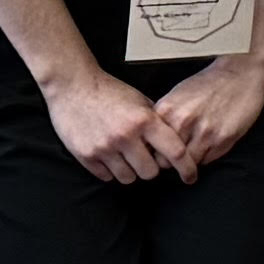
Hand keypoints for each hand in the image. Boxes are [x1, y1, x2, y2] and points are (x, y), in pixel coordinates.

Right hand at [42, 66, 175, 182]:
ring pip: (128, 178)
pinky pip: (106, 177)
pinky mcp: (86, 155)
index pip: (175, 152)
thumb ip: (157, 121)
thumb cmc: (109, 91)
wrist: (72, 85)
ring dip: (130, 171)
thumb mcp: (139, 100)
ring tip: (125, 156)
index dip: (187, 168)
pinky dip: (110, 171)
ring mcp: (104, 147)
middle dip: (151, 168)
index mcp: (144, 120)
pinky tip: (109, 156)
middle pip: (150, 172)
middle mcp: (125, 136)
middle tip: (145, 158)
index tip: (191, 176)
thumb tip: (177, 141)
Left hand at [147, 52, 263, 173]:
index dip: (155, 152)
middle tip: (178, 157)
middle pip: (165, 161)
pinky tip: (210, 144)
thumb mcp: (177, 96)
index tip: (161, 153)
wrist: (240, 73)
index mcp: (166, 110)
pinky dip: (206, 157)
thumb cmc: (208, 84)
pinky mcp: (222, 139)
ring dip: (189, 163)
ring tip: (194, 153)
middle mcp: (182, 122)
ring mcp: (203, 132)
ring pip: (186, 164)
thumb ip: (165, 119)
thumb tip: (154, 143)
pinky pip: (206, 161)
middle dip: (170, 161)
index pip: (150, 146)